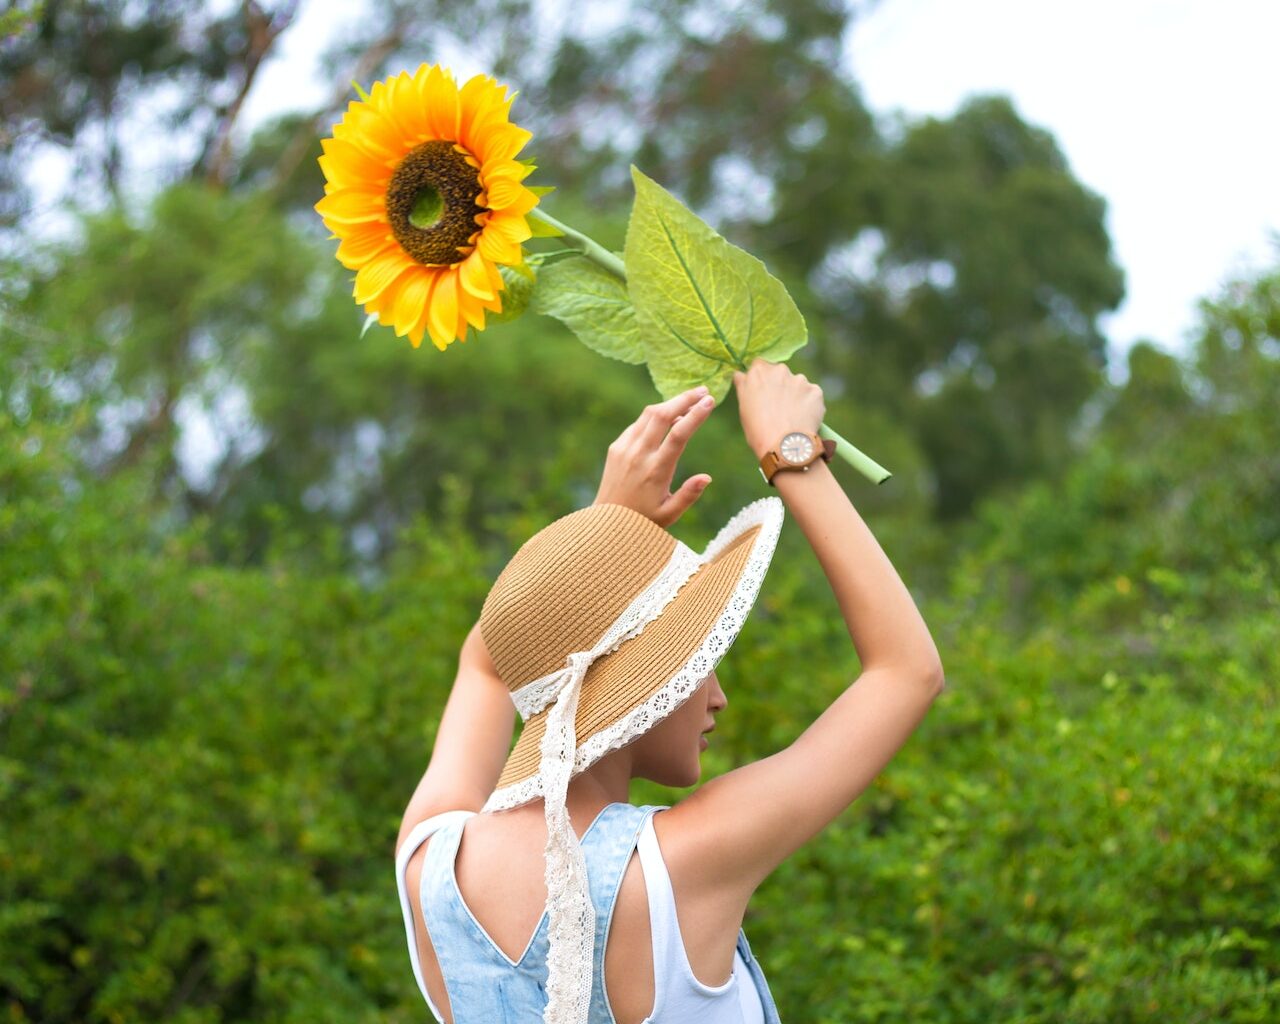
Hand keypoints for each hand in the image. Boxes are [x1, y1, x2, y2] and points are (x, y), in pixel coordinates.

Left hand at [593, 385, 716, 527]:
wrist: (606, 523)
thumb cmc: (643, 520)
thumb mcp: (670, 514)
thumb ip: (688, 495)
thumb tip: (707, 477)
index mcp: (656, 471)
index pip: (678, 435)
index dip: (695, 415)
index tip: (710, 401)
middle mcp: (639, 455)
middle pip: (663, 415)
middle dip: (685, 399)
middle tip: (704, 391)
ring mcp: (624, 449)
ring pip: (649, 414)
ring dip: (670, 403)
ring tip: (689, 400)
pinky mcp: (616, 447)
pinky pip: (638, 424)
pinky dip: (655, 416)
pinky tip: (668, 417)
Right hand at [731, 359, 825, 459]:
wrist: (785, 446)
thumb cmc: (758, 429)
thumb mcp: (743, 406)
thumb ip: (743, 385)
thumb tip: (740, 374)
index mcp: (758, 371)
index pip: (759, 365)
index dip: (761, 379)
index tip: (762, 392)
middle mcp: (780, 370)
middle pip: (780, 373)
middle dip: (779, 385)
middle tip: (777, 407)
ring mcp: (800, 380)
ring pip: (797, 384)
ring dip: (795, 395)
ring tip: (792, 416)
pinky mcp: (816, 391)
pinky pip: (812, 395)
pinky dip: (809, 404)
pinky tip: (803, 418)